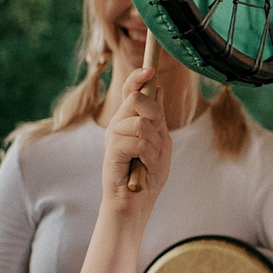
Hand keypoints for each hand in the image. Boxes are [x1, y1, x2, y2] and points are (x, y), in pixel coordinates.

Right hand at [100, 66, 170, 208]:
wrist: (135, 202)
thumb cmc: (147, 175)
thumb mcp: (160, 142)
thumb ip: (158, 117)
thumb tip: (159, 88)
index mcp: (129, 120)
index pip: (131, 90)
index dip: (138, 77)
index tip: (150, 69)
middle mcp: (118, 124)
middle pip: (137, 100)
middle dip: (155, 115)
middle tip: (156, 138)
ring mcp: (113, 136)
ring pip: (141, 123)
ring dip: (154, 144)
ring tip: (148, 160)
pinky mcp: (112, 149)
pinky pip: (139, 141)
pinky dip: (148, 155)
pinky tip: (142, 166)